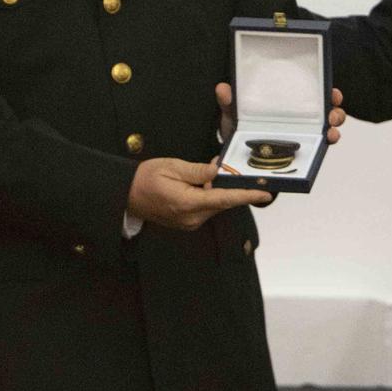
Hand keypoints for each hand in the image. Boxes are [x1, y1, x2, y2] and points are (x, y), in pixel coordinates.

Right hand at [126, 158, 270, 230]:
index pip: (224, 199)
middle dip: (231, 187)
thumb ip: (198, 171)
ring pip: (215, 206)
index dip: (247, 196)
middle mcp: (192, 218)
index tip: (265, 193)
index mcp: (188, 203)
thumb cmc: (146, 178)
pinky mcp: (188, 223)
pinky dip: (209, 197)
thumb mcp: (172, 167)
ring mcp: (190, 223)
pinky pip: (206, 209)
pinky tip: (201, 185)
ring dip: (218, 191)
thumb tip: (219, 170)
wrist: (125, 195)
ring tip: (208, 175)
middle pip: (222, 203)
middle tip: (237, 171)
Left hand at [213, 84, 346, 144]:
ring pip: (329, 129)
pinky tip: (326, 142)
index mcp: (289, 104)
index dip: (327, 92)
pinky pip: (320, 149)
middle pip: (328, 111)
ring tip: (330, 131)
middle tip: (331, 114)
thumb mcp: (234, 114)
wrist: (237, 160)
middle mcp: (301, 119)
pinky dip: (326, 145)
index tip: (331, 92)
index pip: (313, 94)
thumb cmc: (240, 131)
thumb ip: (229, 102)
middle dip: (336, 111)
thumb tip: (223, 88)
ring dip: (334, 129)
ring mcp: (304, 136)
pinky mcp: (303, 153)